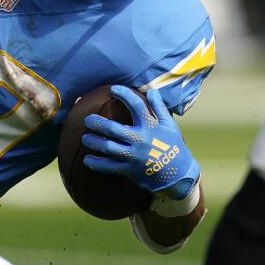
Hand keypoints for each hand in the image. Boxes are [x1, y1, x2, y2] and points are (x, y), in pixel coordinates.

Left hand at [81, 85, 199, 199]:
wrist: (179, 176)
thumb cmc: (173, 147)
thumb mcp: (170, 126)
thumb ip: (159, 108)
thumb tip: (152, 90)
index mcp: (151, 127)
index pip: (136, 105)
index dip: (124, 95)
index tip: (113, 89)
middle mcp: (141, 140)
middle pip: (113, 129)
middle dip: (96, 123)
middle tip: (87, 120)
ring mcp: (134, 156)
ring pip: (107, 147)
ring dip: (93, 142)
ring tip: (85, 138)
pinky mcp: (129, 170)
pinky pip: (108, 167)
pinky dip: (95, 164)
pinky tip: (87, 159)